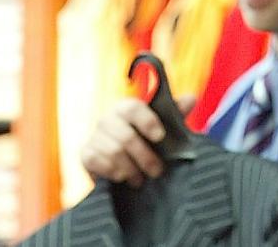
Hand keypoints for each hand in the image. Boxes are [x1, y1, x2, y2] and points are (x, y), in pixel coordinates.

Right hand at [80, 94, 196, 187]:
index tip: (160, 137)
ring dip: (130, 168)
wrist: (121, 163)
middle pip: (125, 136)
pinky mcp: (85, 153)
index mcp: (126, 107)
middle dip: (144, 157)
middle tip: (157, 171)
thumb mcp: (163, 127)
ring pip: (113, 152)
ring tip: (140, 179)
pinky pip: (95, 161)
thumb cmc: (145, 141)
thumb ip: (175, 113)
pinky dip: (112, 171)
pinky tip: (121, 177)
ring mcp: (94, 135)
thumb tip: (191, 98)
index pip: (133, 108)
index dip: (147, 121)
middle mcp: (107, 118)